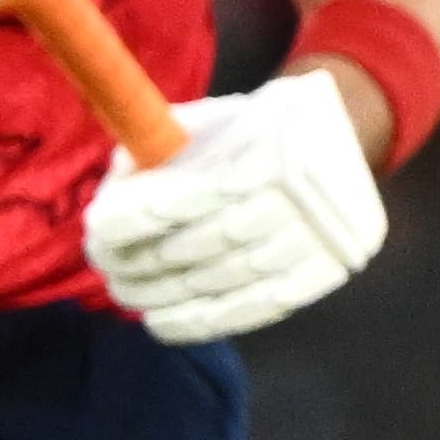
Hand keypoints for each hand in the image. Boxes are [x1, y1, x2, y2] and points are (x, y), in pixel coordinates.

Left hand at [81, 66, 384, 342]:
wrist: (343, 142)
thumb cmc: (258, 128)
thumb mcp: (216, 117)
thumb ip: (163, 145)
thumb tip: (114, 183)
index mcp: (267, 147)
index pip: (185, 197)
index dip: (132, 221)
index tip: (96, 234)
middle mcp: (297, 197)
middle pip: (200, 244)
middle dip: (142, 261)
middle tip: (106, 269)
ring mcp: (314, 241)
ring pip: (221, 281)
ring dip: (162, 295)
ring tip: (126, 293)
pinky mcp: (323, 274)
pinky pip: (253, 310)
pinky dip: (200, 322)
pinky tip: (160, 322)